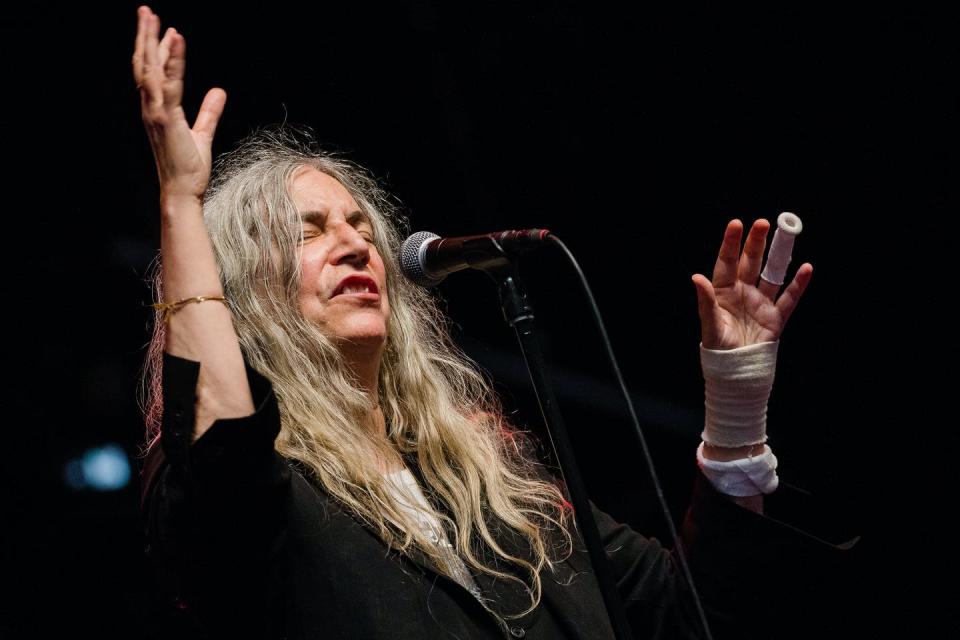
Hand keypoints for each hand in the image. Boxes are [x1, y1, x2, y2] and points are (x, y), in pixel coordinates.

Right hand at [132, 6, 224, 201]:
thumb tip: (219, 92)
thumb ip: (210, 112)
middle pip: (144, 65)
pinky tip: (175, 41)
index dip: (155, 50)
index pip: (152, 73)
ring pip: (149, 69)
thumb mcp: (202, 133)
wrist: (184, 191)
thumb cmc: (189, 168)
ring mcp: (156, 112)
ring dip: (150, 41)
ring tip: (152, 17)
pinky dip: (171, 60)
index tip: (164, 30)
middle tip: (145, 10)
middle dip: (144, 36)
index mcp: (157, 110)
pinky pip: (168, 83)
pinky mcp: (166, 118)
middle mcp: (151, 108)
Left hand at [692, 219, 812, 349]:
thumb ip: (706, 301)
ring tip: (786, 235)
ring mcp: (761, 303)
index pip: (726, 263)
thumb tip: (696, 277)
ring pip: (771, 274)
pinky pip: (789, 298)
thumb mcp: (710, 324)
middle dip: (756, 242)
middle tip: (762, 223)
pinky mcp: (776, 317)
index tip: (736, 224)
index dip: (731, 244)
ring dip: (778, 256)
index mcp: (723, 292)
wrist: (737, 372)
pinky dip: (798, 284)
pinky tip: (806, 269)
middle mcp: (743, 293)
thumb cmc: (718, 348)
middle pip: (750, 262)